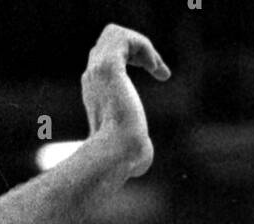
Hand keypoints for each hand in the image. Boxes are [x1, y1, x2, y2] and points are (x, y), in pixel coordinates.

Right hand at [81, 24, 168, 178]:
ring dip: (142, 44)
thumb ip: (135, 139)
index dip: (134, 59)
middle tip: (159, 69)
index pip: (107, 58)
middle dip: (138, 48)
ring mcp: (98, 71)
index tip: (160, 73)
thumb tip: (143, 152)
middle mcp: (93, 78)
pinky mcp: (108, 67)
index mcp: (96, 92)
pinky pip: (124, 38)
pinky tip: (154, 67)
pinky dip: (144, 47)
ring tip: (157, 67)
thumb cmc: (126, 160)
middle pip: (109, 41)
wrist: (116, 157)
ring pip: (116, 34)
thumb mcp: (132, 146)